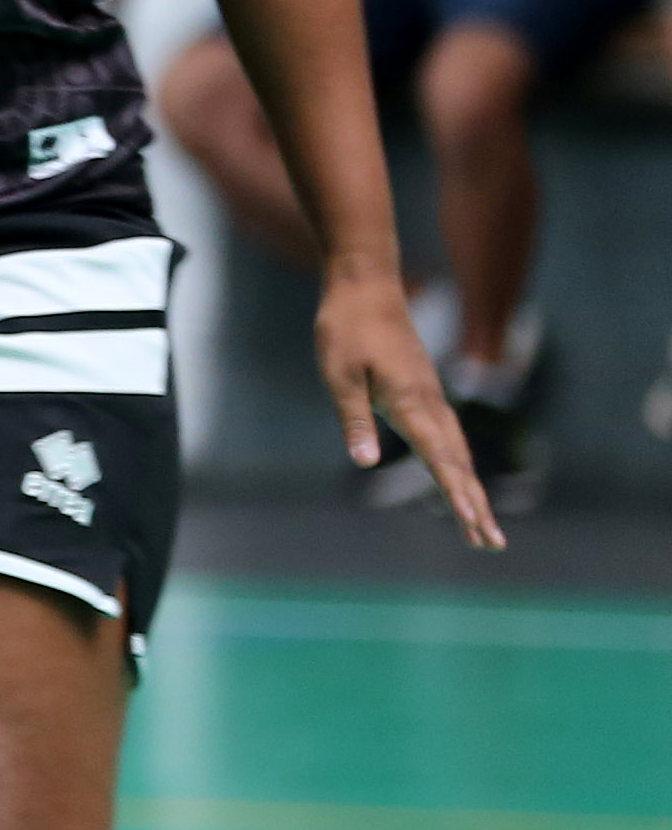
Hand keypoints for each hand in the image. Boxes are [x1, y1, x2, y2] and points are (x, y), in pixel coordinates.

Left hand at [317, 268, 502, 549]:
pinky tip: (459, 479)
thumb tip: (364, 461)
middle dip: (473, 504)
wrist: (365, 285)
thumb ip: (353, 419)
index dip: (455, 492)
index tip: (471, 522)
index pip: (438, 457)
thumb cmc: (345, 328)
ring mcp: (430, 396)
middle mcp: (429, 402)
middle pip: (457, 462)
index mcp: (410, 400)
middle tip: (491, 543)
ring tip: (480, 525)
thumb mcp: (338, 375)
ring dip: (469, 488)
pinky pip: (447, 436)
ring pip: (457, 451)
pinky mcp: (423, 390)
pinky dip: (457, 464)